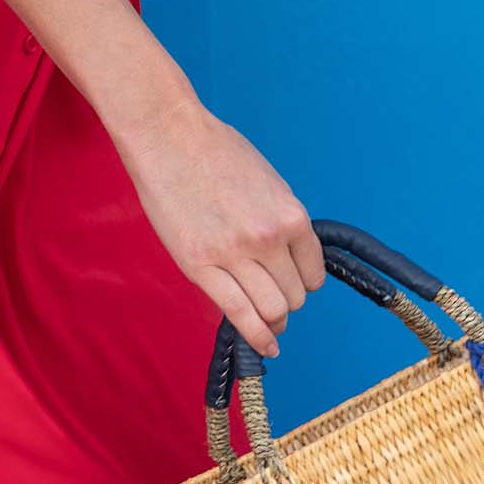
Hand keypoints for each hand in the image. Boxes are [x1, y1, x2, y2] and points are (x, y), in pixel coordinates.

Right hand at [124, 97, 323, 358]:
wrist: (170, 136)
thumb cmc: (217, 152)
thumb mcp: (268, 182)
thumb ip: (281, 221)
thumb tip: (290, 256)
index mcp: (290, 216)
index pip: (313, 273)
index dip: (304, 283)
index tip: (294, 284)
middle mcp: (268, 239)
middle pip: (293, 296)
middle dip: (287, 302)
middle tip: (274, 300)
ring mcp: (234, 255)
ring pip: (271, 310)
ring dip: (273, 320)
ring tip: (269, 325)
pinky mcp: (200, 266)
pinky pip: (239, 314)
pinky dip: (258, 337)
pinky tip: (266, 347)